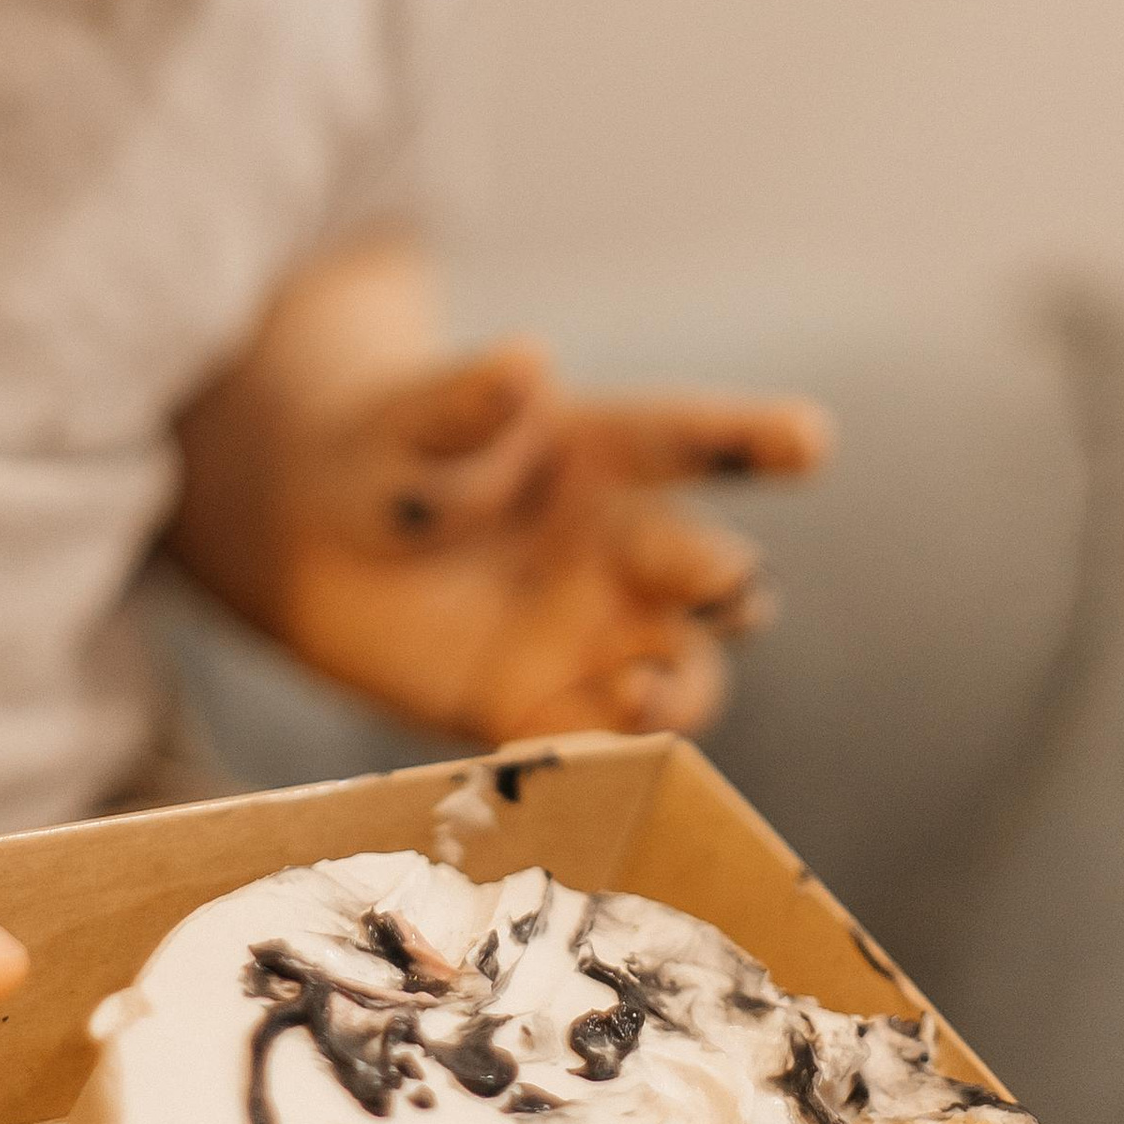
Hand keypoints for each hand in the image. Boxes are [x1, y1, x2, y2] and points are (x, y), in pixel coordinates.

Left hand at [269, 337, 830, 742]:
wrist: (312, 545)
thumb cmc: (384, 456)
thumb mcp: (409, 422)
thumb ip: (463, 402)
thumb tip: (525, 362)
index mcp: (603, 453)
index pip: (689, 439)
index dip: (754, 438)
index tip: (811, 441)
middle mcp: (623, 546)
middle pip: (705, 567)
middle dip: (723, 576)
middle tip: (720, 581)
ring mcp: (596, 632)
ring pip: (686, 668)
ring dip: (683, 684)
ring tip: (644, 688)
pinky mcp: (545, 705)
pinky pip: (600, 739)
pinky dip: (606, 752)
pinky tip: (592, 761)